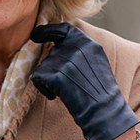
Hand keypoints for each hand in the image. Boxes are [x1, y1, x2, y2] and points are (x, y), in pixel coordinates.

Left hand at [31, 23, 139, 139]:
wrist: (104, 112)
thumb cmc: (101, 92)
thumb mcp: (97, 62)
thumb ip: (81, 50)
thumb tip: (59, 44)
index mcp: (89, 43)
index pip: (64, 28)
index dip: (47, 30)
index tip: (36, 35)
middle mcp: (77, 48)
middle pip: (52, 52)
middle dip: (53, 68)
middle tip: (67, 83)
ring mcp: (66, 60)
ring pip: (43, 66)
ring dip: (49, 80)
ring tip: (66, 90)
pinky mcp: (56, 75)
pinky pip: (38, 78)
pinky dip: (44, 89)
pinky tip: (57, 96)